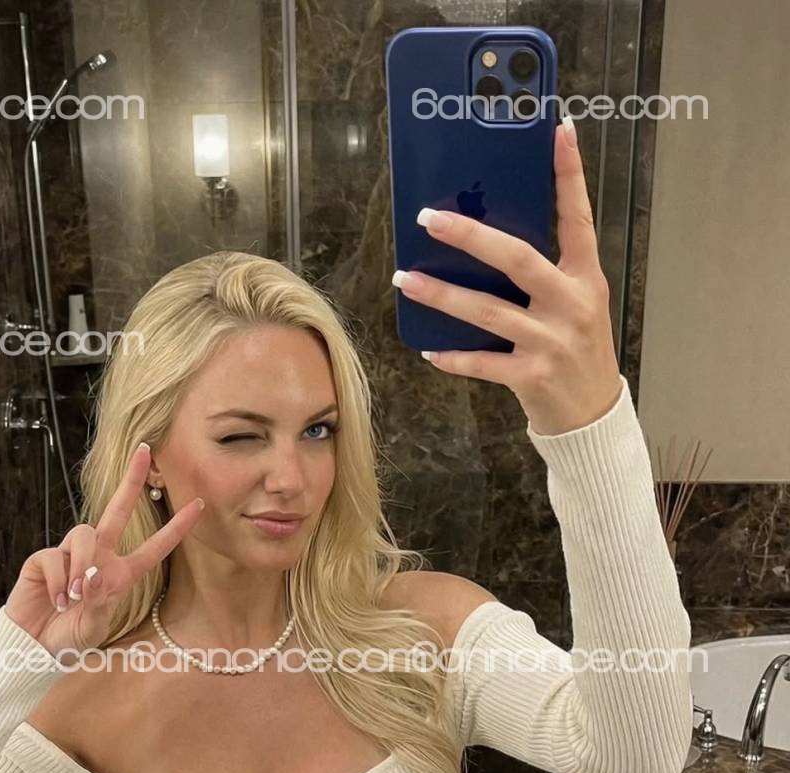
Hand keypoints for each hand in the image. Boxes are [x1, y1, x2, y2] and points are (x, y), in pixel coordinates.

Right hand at [4, 443, 202, 658]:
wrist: (32, 646)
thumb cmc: (68, 638)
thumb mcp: (93, 627)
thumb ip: (98, 602)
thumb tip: (91, 575)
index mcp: (120, 574)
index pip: (154, 548)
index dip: (177, 528)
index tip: (199, 505)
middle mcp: (98, 558)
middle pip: (118, 511)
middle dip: (130, 481)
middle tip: (144, 451)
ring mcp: (70, 554)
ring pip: (84, 534)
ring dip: (81, 565)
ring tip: (73, 596)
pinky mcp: (43, 558)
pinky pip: (55, 557)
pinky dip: (57, 580)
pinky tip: (55, 599)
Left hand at [393, 116, 622, 435]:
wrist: (593, 416)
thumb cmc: (577, 350)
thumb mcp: (574, 303)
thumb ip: (544, 272)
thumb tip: (488, 238)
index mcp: (584, 277)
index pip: (577, 217)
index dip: (568, 174)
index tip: (556, 131)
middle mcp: (571, 303)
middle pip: (517, 258)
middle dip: (470, 236)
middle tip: (429, 218)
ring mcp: (552, 340)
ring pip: (487, 310)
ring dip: (442, 294)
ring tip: (404, 279)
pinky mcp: (532, 376)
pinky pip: (483, 362)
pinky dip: (454, 357)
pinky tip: (430, 348)